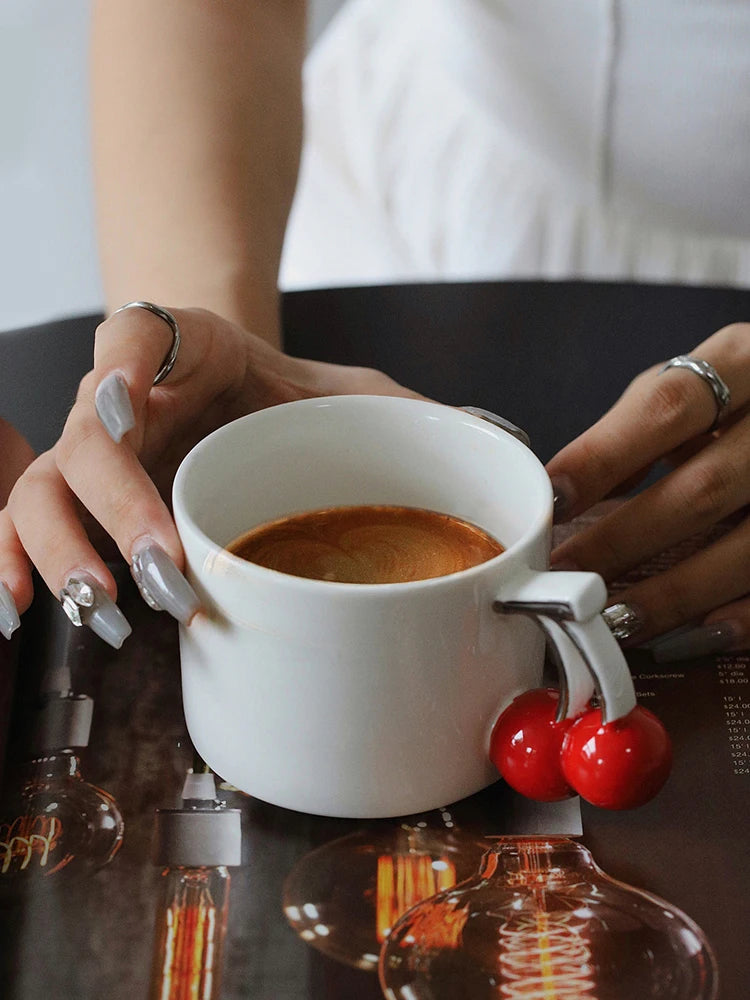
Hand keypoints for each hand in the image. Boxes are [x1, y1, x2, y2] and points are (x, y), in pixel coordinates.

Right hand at [0, 306, 421, 645]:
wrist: (254, 405)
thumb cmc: (302, 402)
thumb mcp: (362, 396)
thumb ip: (414, 416)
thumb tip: (496, 449)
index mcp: (193, 349)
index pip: (139, 330)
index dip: (124, 365)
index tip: (132, 407)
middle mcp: (128, 398)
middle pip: (86, 438)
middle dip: (117, 508)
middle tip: (166, 570)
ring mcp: (96, 451)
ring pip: (42, 491)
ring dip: (64, 553)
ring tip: (111, 611)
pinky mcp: (83, 502)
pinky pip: (23, 526)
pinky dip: (16, 565)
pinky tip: (24, 612)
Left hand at [547, 323, 749, 659]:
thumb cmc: (749, 391)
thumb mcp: (704, 379)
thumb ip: (640, 424)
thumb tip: (561, 489)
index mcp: (748, 360)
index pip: (668, 406)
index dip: (604, 456)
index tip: (551, 500)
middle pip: (705, 487)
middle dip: (627, 541)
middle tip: (564, 578)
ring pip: (749, 548)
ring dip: (676, 592)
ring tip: (614, 621)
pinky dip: (743, 615)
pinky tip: (697, 636)